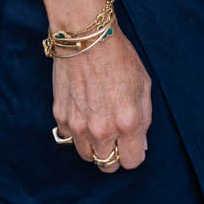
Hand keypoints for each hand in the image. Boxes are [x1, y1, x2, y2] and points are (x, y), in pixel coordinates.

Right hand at [51, 32, 151, 172]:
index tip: (133, 145)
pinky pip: (69, 138)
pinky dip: (77, 132)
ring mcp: (78, 125)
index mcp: (127, 122)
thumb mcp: (144, 85)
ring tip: (100, 125)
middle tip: (116, 137)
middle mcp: (102, 129)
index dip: (134, 154)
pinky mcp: (60, 117)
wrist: (86, 38)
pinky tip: (84, 113)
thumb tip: (141, 144)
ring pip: (87, 156)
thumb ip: (144, 118)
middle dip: (114, 155)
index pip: (132, 162)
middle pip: (107, 165)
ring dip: (94, 146)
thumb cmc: (119, 57)